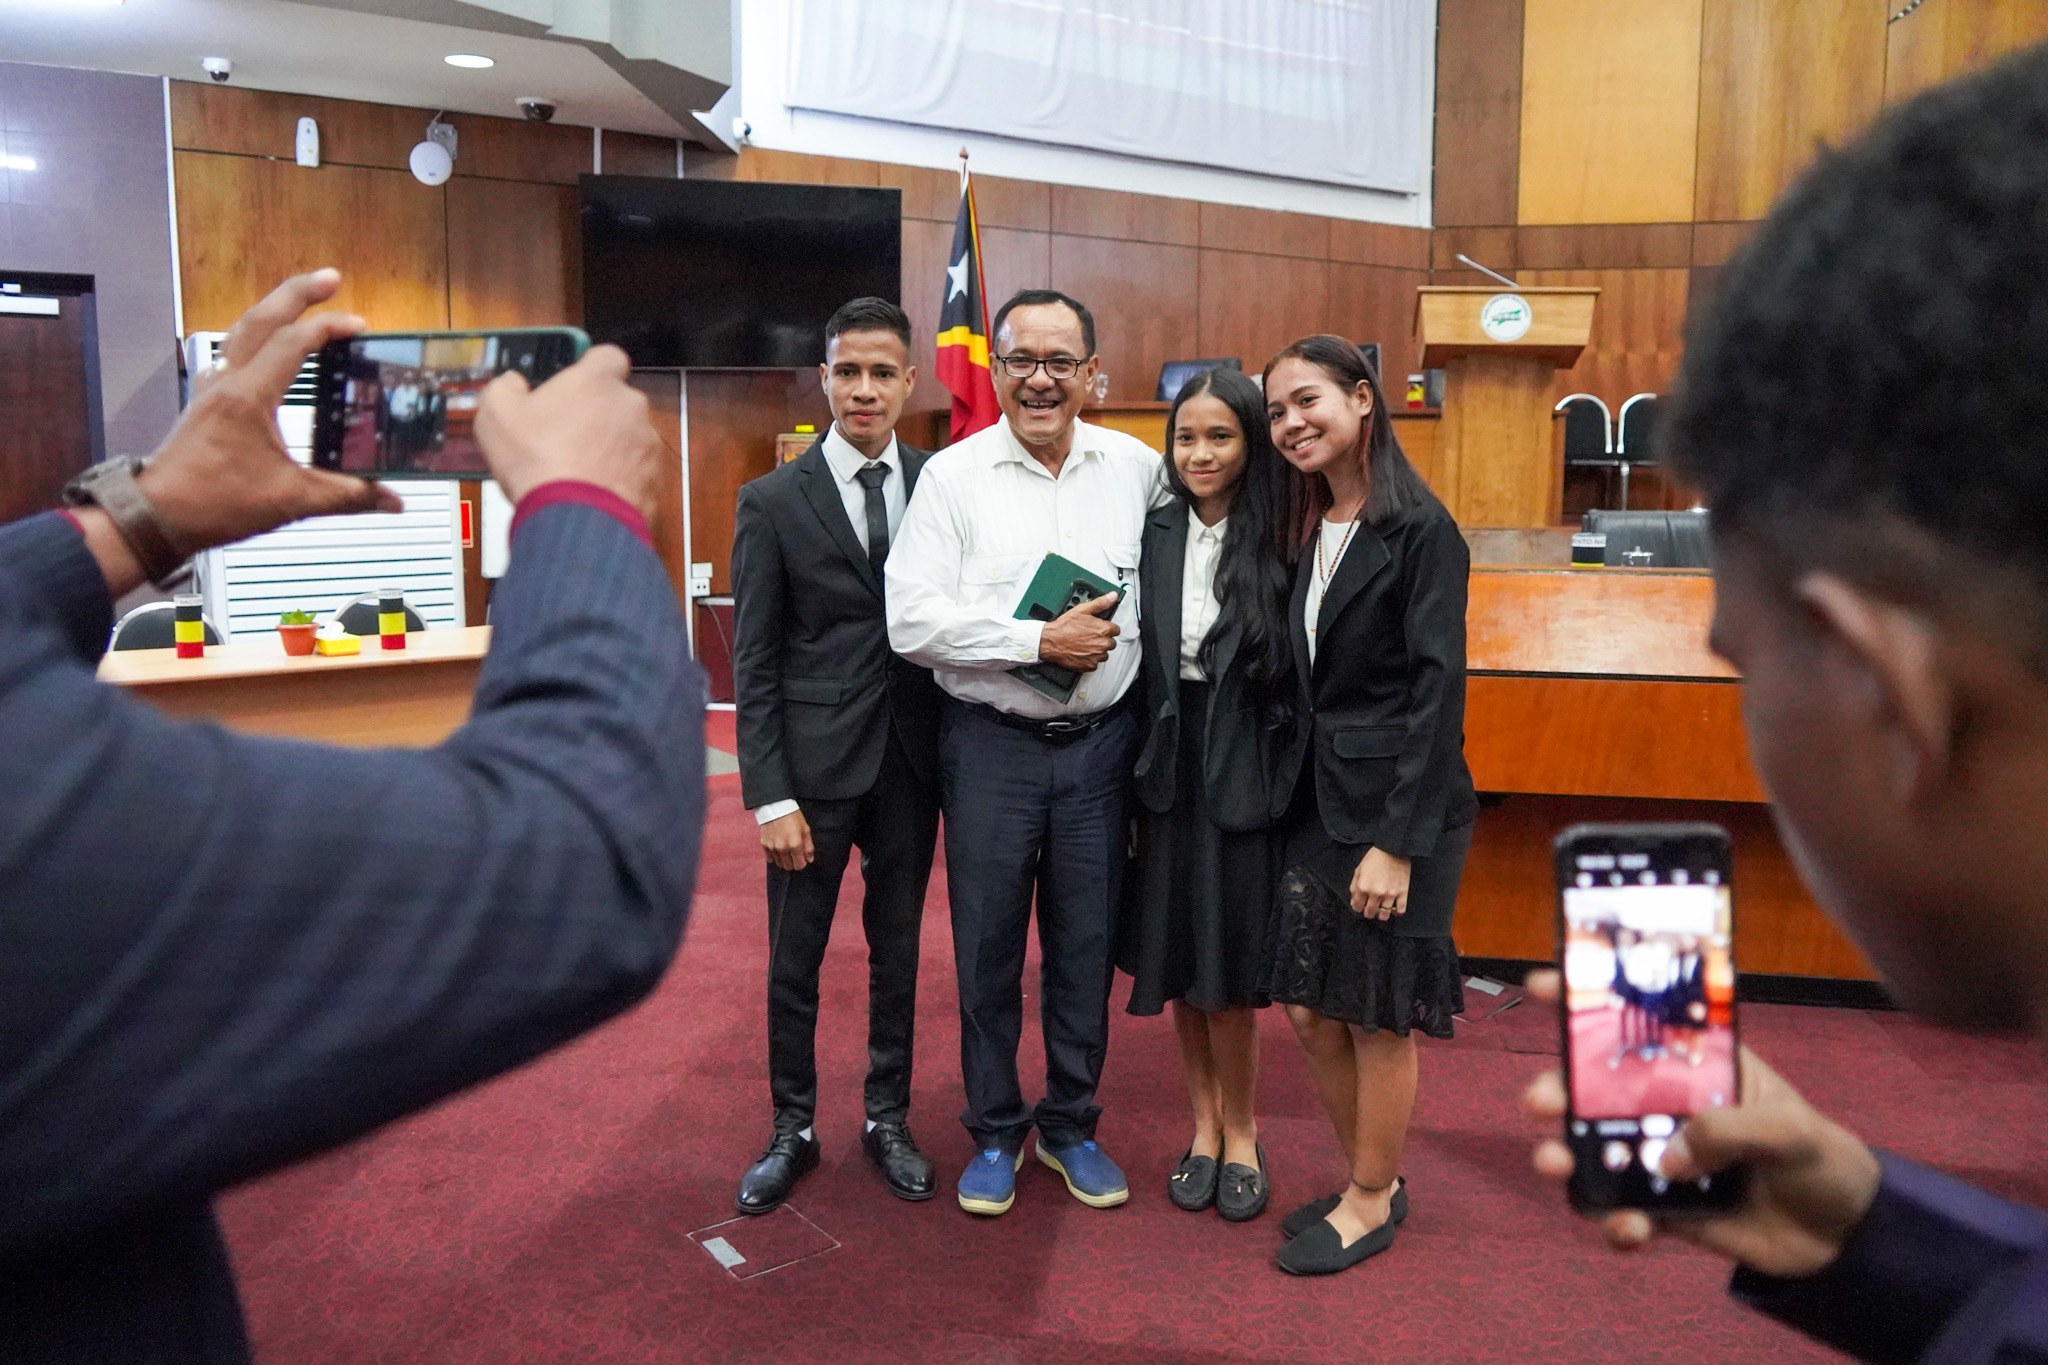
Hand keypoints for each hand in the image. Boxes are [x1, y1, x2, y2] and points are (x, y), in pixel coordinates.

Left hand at [129, 270, 399, 561]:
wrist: (157, 516)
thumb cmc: (211, 504)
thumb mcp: (291, 500)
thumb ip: (348, 496)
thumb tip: (391, 499)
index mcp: (249, 397)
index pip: (293, 343)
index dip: (329, 329)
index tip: (359, 327)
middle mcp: (227, 383)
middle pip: (261, 318)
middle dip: (297, 293)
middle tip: (330, 278)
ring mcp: (213, 389)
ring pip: (242, 330)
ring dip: (274, 310)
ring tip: (301, 301)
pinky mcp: (207, 402)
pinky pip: (232, 353)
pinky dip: (256, 338)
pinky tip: (268, 348)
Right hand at [473, 344, 659, 520]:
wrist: (575, 518)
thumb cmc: (539, 462)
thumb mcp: (496, 415)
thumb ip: (504, 387)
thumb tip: (511, 384)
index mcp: (596, 381)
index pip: (606, 356)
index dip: (590, 368)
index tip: (574, 383)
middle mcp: (630, 406)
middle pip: (617, 400)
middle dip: (596, 413)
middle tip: (565, 434)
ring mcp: (647, 443)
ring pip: (629, 436)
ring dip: (609, 447)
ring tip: (577, 469)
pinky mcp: (655, 478)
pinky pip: (636, 470)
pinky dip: (620, 477)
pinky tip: (593, 491)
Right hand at [760, 810, 814, 871]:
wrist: (775, 806)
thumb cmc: (792, 816)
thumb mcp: (805, 829)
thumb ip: (808, 847)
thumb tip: (809, 860)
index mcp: (795, 845)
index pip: (799, 866)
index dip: (802, 863)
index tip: (802, 857)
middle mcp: (783, 849)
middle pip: (789, 866)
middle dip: (793, 862)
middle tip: (794, 853)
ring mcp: (772, 847)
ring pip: (779, 863)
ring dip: (784, 860)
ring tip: (786, 850)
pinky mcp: (764, 845)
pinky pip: (769, 859)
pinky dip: (774, 857)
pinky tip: (778, 850)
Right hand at [1036, 592, 1119, 672]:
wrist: (1051, 641)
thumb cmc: (1064, 627)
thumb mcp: (1082, 610)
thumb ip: (1101, 603)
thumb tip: (1112, 596)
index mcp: (1104, 630)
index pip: (1116, 630)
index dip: (1107, 628)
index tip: (1100, 629)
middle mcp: (1103, 644)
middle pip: (1111, 643)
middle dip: (1103, 640)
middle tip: (1090, 636)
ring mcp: (1097, 656)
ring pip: (1104, 654)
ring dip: (1097, 650)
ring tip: (1085, 644)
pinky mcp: (1090, 665)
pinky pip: (1095, 663)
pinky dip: (1090, 659)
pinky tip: (1082, 652)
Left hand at [1349, 846, 1409, 918]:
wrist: (1393, 849)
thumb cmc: (1375, 858)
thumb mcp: (1359, 870)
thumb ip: (1354, 887)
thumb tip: (1354, 902)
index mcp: (1363, 887)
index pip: (1357, 907)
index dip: (1358, 907)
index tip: (1360, 905)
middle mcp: (1375, 893)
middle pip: (1370, 913)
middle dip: (1368, 912)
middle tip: (1370, 908)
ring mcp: (1390, 894)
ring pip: (1384, 915)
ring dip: (1381, 914)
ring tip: (1381, 909)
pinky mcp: (1402, 893)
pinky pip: (1400, 911)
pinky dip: (1396, 913)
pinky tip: (1394, 909)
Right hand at [1520, 969, 1881, 1277]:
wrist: (1845, 1239)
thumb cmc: (1823, 1161)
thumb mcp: (1790, 1129)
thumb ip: (1729, 1131)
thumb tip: (1666, 1159)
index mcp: (1698, 1069)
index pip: (1640, 1024)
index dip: (1590, 1001)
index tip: (1544, 985)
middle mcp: (1667, 1108)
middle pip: (1593, 1090)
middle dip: (1554, 1090)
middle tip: (1542, 1103)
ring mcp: (1660, 1160)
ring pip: (1592, 1152)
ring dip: (1562, 1155)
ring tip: (1557, 1165)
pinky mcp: (1663, 1211)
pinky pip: (1621, 1214)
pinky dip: (1615, 1224)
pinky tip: (1630, 1227)